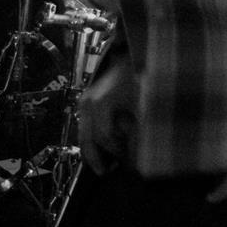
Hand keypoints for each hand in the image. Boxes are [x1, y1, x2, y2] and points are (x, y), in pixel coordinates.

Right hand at [77, 56, 136, 174]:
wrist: (129, 54)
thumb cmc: (139, 75)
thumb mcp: (144, 100)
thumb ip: (140, 125)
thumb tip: (139, 151)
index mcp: (101, 103)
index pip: (106, 137)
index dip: (118, 151)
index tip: (128, 159)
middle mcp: (88, 103)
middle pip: (87, 140)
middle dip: (96, 159)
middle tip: (108, 172)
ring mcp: (84, 102)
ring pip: (82, 135)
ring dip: (92, 151)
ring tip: (105, 165)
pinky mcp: (85, 102)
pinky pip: (85, 127)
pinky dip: (92, 140)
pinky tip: (103, 148)